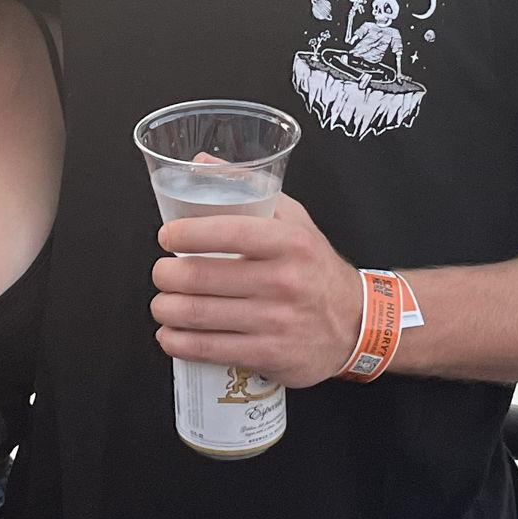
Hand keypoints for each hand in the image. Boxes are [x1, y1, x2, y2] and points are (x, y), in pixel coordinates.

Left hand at [150, 193, 361, 388]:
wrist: (356, 325)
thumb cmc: (315, 268)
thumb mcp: (295, 221)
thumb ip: (250, 189)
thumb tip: (201, 164)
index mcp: (289, 243)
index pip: (227, 232)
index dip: (185, 233)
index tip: (167, 236)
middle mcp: (283, 281)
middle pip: (200, 276)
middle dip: (165, 275)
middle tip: (161, 273)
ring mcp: (275, 321)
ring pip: (197, 314)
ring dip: (165, 309)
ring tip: (163, 303)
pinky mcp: (268, 354)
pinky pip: (209, 349)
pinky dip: (177, 342)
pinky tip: (170, 334)